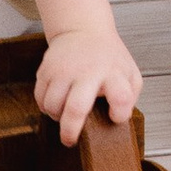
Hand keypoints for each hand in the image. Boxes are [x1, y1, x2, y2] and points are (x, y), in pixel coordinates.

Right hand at [36, 21, 140, 142]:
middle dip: (71, 131)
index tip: (115, 117)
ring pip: (52, 105)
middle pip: (76, 108)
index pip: (121, 98)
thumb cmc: (108, 58)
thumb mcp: (129, 72)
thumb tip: (117, 120)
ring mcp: (64, 69)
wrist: (83, 30)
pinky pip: (40, 98)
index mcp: (113, 73)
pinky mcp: (46, 69)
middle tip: (70, 140)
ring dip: (57, 116)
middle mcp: (87, 71)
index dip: (119, 114)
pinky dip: (46, 106)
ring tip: (65, 113)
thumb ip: (130, 96)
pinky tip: (57, 102)